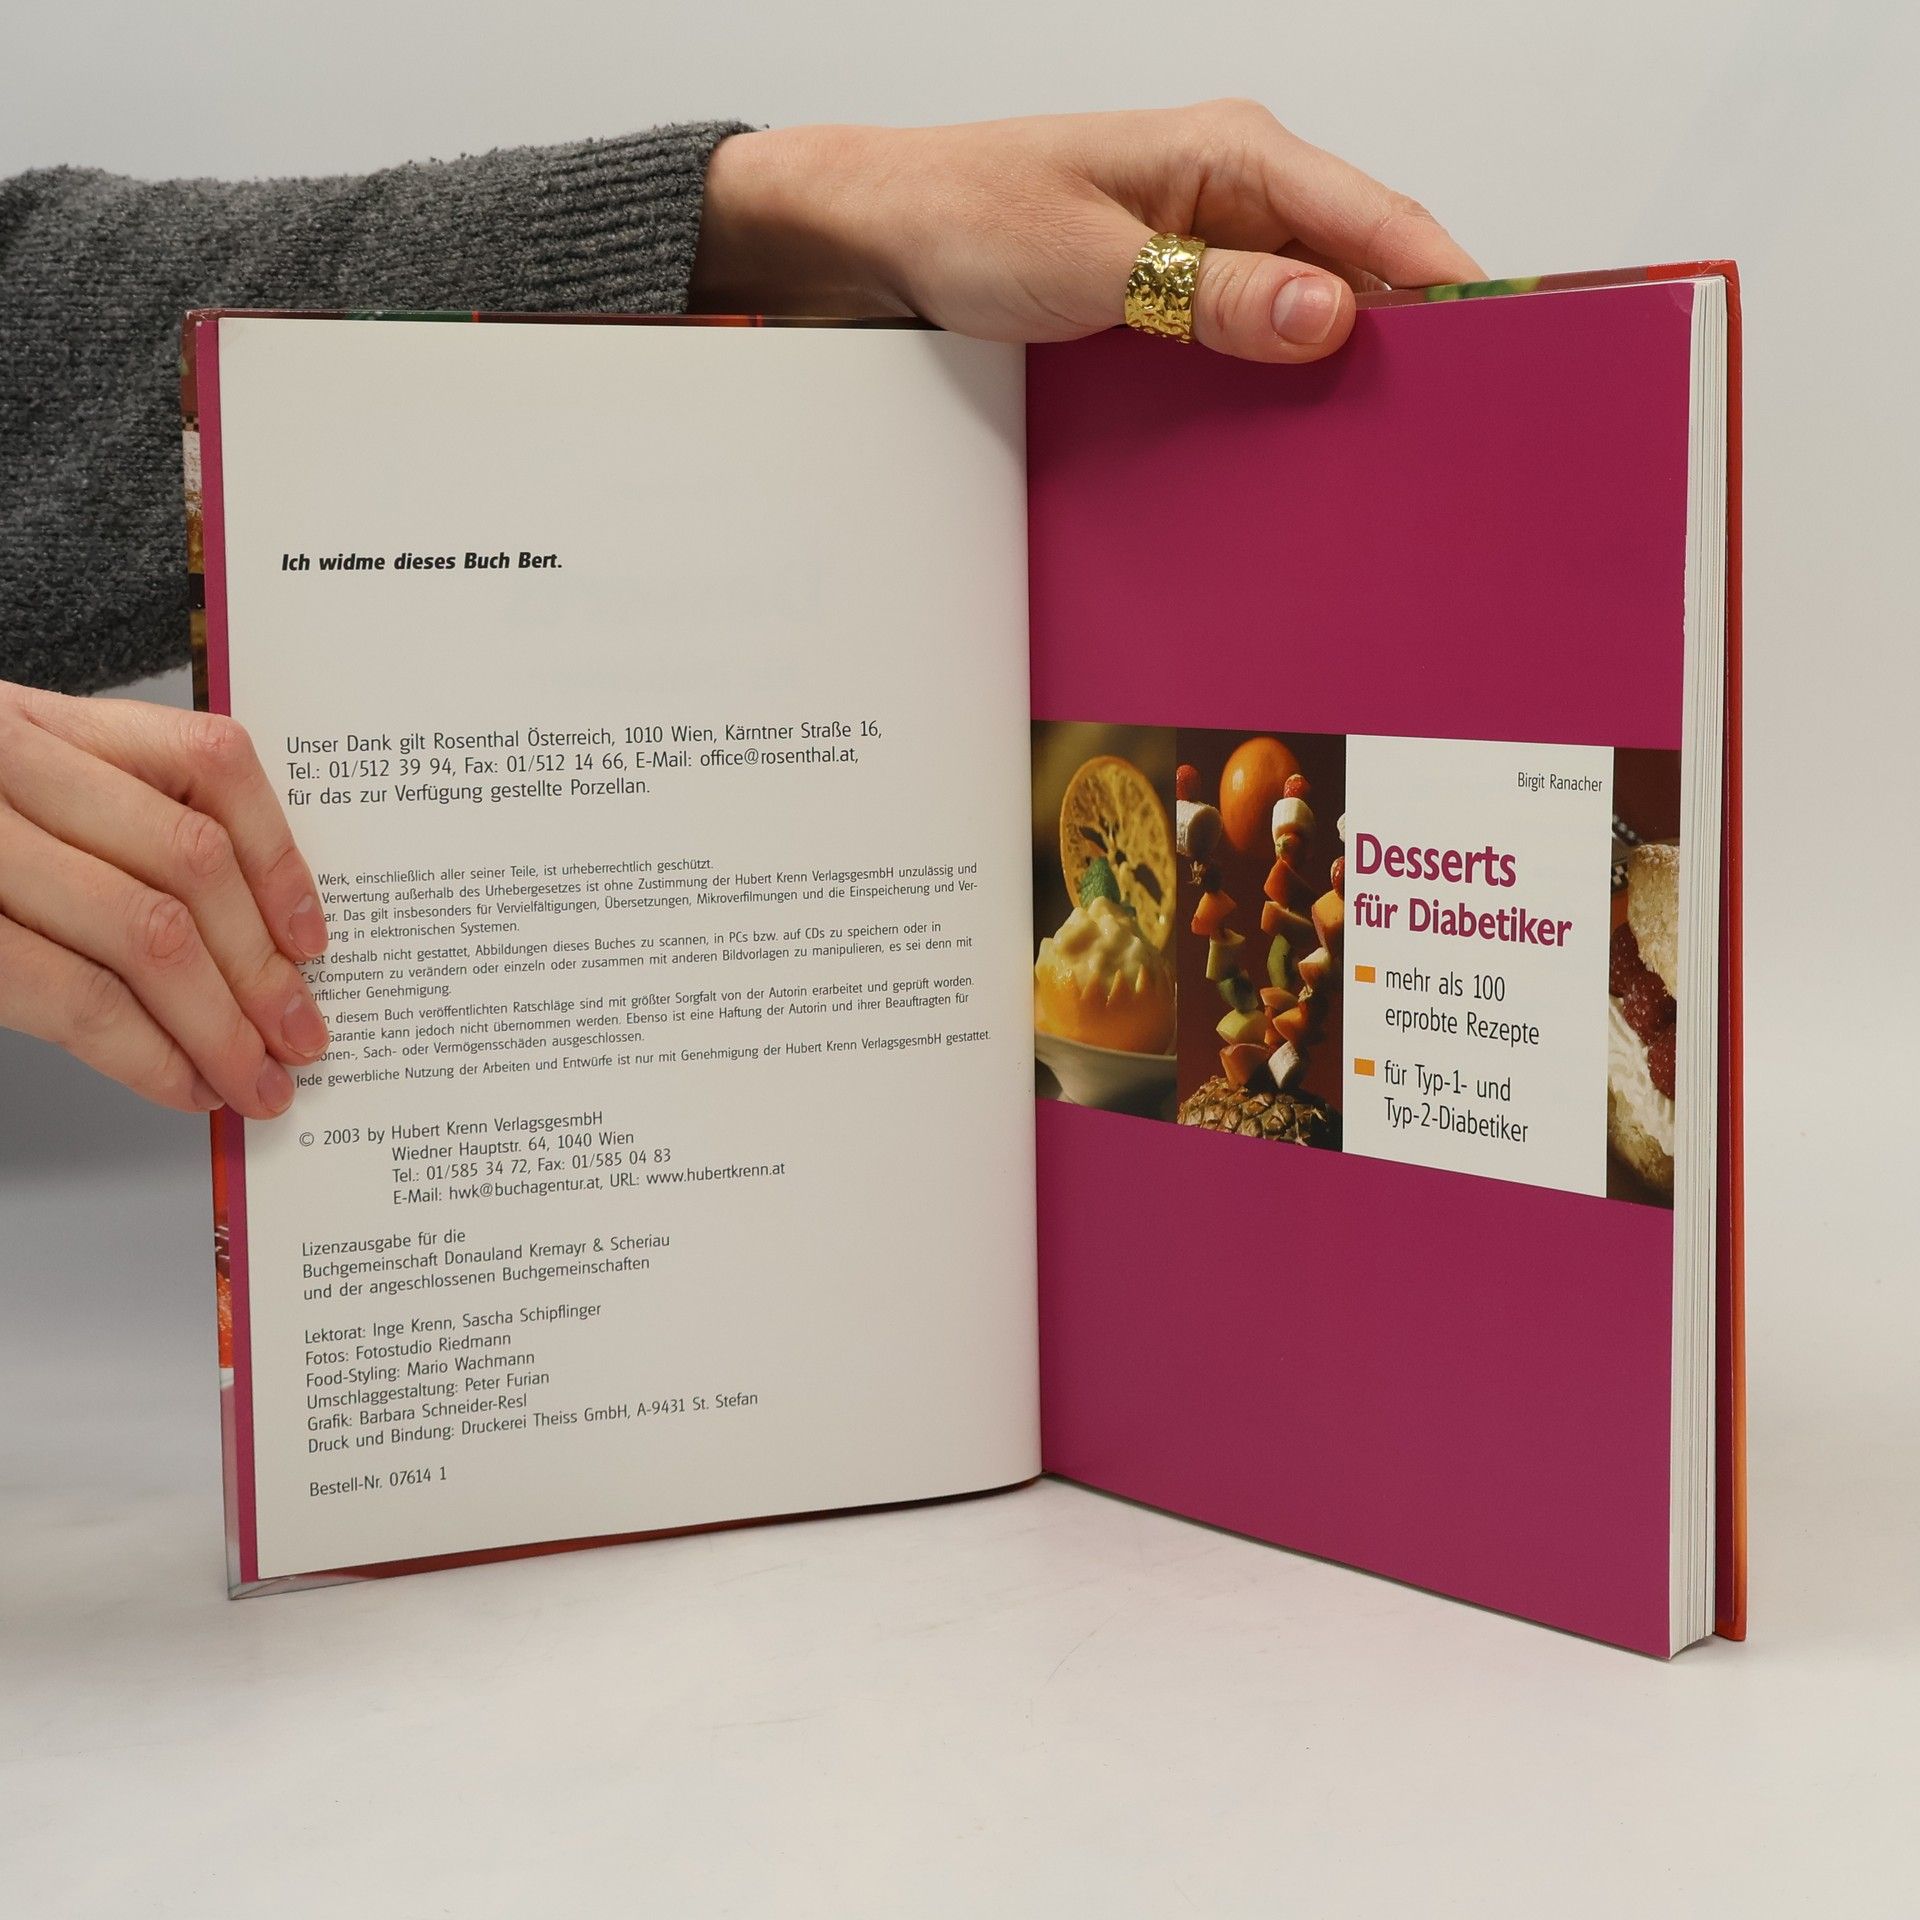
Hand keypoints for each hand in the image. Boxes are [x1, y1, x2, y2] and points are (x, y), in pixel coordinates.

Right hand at [0, 681, 328, 1115]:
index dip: (282, 858)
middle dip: (262, 967)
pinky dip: (141, 1051)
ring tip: (256, 1079)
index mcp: (34, 721)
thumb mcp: (6, 785)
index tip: (314, 938)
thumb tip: (254, 937)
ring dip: (219, 1025)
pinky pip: (66, 992)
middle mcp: (2, 762)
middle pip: (188, 861)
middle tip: (303, 1036)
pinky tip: (180, 1082)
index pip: (208, 761)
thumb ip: (103, 823)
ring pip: (142, 930)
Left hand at [692, 102, 1482, 363]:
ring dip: (1337, 370)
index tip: (1501, 358)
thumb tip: (1329, 316)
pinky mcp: (1180, 284)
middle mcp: (1237, 187)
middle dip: (1403, 342)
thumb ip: (1210, 294)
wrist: (888, 231)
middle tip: (1440, 430)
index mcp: (1234, 152)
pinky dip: (1278, 377)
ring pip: (1311, 307)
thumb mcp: (1093, 266)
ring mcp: (1211, 238)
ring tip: (1374, 449)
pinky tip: (1289, 434)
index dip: (1451, 289)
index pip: (1380, 220)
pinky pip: (1255, 329)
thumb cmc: (973, 219)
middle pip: (1361, 268)